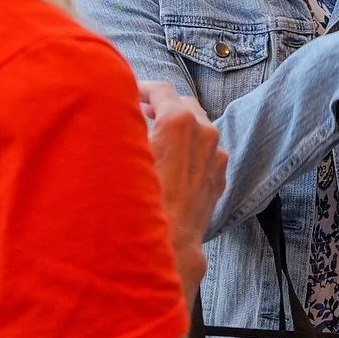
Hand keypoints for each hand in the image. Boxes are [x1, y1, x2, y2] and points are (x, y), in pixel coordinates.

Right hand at [139, 81, 223, 299]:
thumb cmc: (139, 204)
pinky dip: (190, 148)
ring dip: (177, 127)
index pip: (161, 90)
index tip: (130, 93)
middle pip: (183, 104)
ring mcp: (216, 157)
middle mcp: (205, 134)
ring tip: (154, 136)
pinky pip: (205, 152)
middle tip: (140, 113)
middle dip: (162, 106)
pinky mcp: (218, 178)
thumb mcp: (124, 156)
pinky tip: (172, 161)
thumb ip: (126, 126)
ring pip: (198, 128)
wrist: (166, 248)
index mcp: (180, 122)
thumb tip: (120, 112)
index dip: (143, 88)